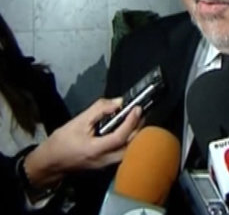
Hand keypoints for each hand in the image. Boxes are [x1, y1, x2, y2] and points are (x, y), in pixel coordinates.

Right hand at [24, 98, 141, 187]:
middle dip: (138, 128)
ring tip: (135, 120)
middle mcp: (104, 160)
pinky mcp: (106, 165)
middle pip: (130, 146)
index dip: (131, 122)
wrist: (50, 163)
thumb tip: (119, 102)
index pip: (120, 137)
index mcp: (95, 150)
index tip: (137, 109)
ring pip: (129, 151)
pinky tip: (127, 130)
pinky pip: (123, 153)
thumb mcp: (78, 121)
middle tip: (139, 113)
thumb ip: (99, 110)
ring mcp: (106, 165)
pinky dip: (129, 141)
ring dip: (135, 135)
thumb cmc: (62, 141)